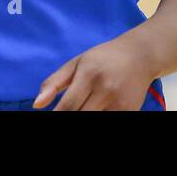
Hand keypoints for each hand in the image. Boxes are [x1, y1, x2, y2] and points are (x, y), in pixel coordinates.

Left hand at [32, 35, 157, 110]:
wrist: (140, 55)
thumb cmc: (102, 58)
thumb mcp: (76, 63)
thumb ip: (54, 83)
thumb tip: (36, 105)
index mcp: (89, 74)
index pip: (68, 106)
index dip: (57, 116)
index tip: (50, 117)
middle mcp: (105, 89)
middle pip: (81, 116)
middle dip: (69, 118)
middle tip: (66, 112)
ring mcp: (119, 102)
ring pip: (94, 120)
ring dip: (84, 117)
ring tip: (83, 107)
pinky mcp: (130, 110)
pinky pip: (109, 120)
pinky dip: (99, 117)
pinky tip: (95, 109)